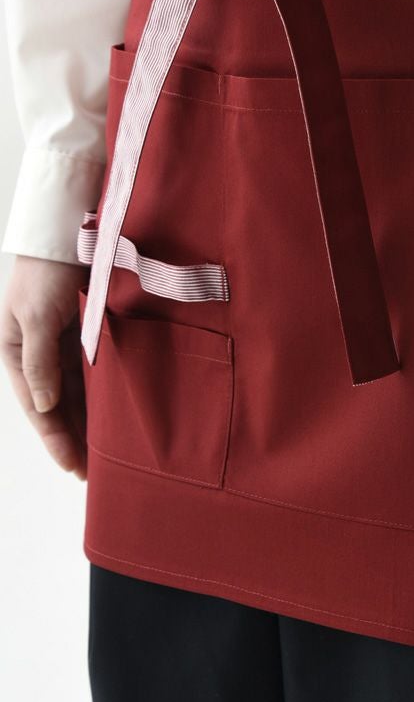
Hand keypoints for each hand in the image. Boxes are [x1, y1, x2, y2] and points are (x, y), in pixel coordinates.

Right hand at [1, 254, 89, 479]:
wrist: (67, 230)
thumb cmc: (45, 271)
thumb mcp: (37, 318)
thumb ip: (40, 363)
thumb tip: (46, 407)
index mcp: (15, 352)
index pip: (38, 407)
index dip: (55, 439)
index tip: (73, 467)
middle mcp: (36, 352)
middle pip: (56, 405)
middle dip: (73, 437)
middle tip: (92, 472)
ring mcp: (59, 342)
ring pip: (75, 391)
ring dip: (86, 419)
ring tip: (103, 451)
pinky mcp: (81, 330)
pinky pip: (90, 370)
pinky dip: (98, 392)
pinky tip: (110, 411)